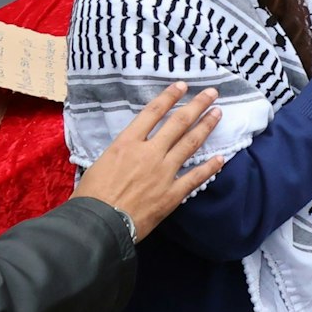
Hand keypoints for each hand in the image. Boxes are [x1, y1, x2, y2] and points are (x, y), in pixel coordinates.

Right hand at [72, 84, 225, 240]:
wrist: (97, 225)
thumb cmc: (89, 197)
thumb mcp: (99, 165)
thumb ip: (120, 153)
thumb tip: (128, 150)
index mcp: (127, 144)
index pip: (152, 113)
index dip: (169, 97)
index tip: (182, 86)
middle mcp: (149, 153)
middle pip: (178, 123)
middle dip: (197, 105)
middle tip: (212, 93)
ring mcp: (163, 172)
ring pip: (190, 144)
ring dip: (206, 127)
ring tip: (218, 114)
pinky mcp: (172, 193)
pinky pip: (196, 177)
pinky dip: (210, 167)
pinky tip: (221, 158)